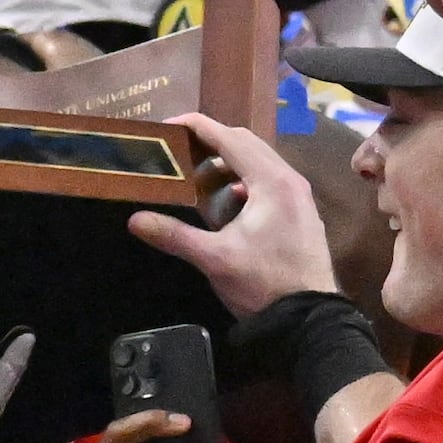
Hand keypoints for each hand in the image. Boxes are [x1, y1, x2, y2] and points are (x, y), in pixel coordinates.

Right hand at [127, 114, 338, 317]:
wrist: (308, 318)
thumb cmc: (264, 283)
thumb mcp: (214, 259)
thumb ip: (175, 235)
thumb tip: (135, 219)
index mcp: (271, 182)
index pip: (231, 138)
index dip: (198, 126)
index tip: (168, 124)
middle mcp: (289, 180)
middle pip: (246, 143)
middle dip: (211, 142)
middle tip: (177, 150)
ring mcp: (298, 196)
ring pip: (258, 162)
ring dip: (226, 163)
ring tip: (195, 177)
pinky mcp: (298, 212)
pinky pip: (267, 181)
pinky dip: (241, 181)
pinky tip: (224, 203)